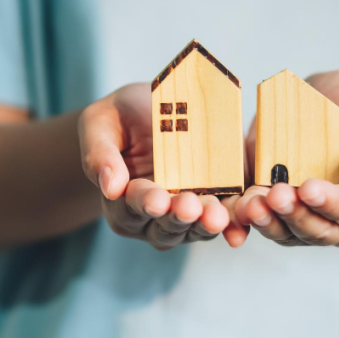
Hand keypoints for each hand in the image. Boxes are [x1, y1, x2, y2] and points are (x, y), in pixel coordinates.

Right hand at [79, 83, 236, 249]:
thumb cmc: (121, 117)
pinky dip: (232, 225)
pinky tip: (238, 225)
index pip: (130, 206)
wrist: (154, 109)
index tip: (155, 199)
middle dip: (177, 217)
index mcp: (121, 202)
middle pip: (164, 225)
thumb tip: (110, 187)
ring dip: (205, 224)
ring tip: (216, 216)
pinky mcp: (215, 204)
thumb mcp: (100, 124)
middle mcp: (152, 217)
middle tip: (190, 207)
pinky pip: (224, 220)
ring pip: (194, 229)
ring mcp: (185, 216)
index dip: (143, 202)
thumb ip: (99, 154)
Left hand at [232, 70, 338, 246]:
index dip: (332, 202)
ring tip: (252, 204)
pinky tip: (237, 209)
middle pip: (318, 228)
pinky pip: (262, 222)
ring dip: (268, 222)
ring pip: (287, 232)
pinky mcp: (276, 209)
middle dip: (295, 214)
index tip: (309, 188)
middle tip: (275, 194)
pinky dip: (247, 220)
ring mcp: (306, 216)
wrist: (326, 99)